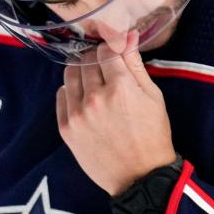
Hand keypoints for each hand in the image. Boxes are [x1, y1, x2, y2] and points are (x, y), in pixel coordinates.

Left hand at [56, 31, 175, 195]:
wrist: (140, 177)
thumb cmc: (153, 135)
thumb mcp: (153, 97)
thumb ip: (135, 64)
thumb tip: (127, 35)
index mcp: (121, 88)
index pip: (106, 50)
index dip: (111, 47)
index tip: (115, 52)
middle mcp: (95, 98)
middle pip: (86, 60)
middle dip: (97, 59)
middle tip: (106, 68)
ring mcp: (77, 114)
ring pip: (70, 74)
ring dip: (81, 72)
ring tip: (94, 82)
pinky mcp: (66, 128)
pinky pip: (61, 95)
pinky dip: (71, 91)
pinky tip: (85, 99)